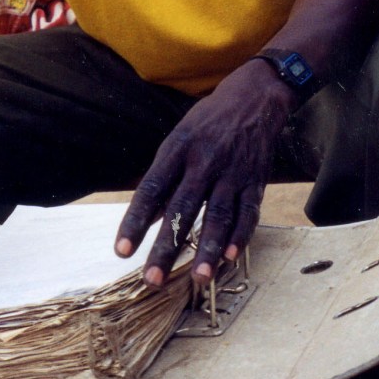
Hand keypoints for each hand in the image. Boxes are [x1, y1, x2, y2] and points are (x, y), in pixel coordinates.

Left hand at [114, 61, 291, 287]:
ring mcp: (232, 172)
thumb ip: (165, 178)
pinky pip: (249, 212)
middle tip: (152, 280)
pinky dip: (241, 236)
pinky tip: (232, 258)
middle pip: (182, 208)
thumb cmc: (208, 121)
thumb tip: (147, 218)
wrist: (254, 97)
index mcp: (178, 149)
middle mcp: (204, 161)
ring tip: (197, 279)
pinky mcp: (256, 181)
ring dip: (208, 249)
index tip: (121, 251)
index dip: (135, 221)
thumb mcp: (179, 138)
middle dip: (166, 247)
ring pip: (218, 215)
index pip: (152, 189)